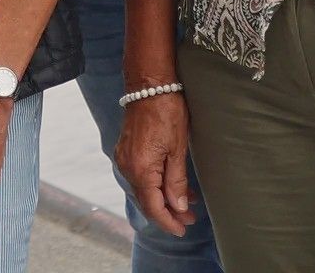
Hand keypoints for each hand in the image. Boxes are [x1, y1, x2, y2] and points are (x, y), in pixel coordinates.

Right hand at [115, 91, 196, 237]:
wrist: (149, 85)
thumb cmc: (166, 112)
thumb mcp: (177, 149)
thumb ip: (176, 181)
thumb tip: (178, 206)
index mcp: (140, 169)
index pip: (153, 207)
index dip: (168, 221)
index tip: (182, 230)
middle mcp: (127, 166)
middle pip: (146, 200)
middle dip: (168, 212)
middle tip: (190, 219)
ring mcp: (124, 158)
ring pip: (144, 188)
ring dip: (163, 198)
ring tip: (186, 203)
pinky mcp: (127, 150)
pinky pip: (140, 175)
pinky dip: (156, 184)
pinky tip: (172, 184)